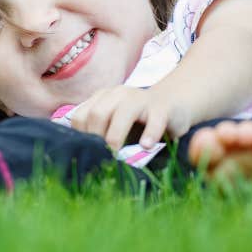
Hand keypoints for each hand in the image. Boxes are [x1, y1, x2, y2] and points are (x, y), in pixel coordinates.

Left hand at [65, 86, 194, 149]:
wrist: (175, 104)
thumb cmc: (139, 121)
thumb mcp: (114, 124)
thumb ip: (97, 133)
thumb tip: (76, 154)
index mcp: (102, 98)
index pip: (81, 116)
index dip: (81, 136)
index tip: (88, 153)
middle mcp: (119, 94)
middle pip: (98, 113)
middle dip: (96, 137)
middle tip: (102, 157)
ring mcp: (141, 98)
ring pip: (123, 113)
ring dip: (116, 136)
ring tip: (116, 154)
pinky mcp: (162, 107)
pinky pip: (154, 119)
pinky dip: (150, 133)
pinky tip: (146, 146)